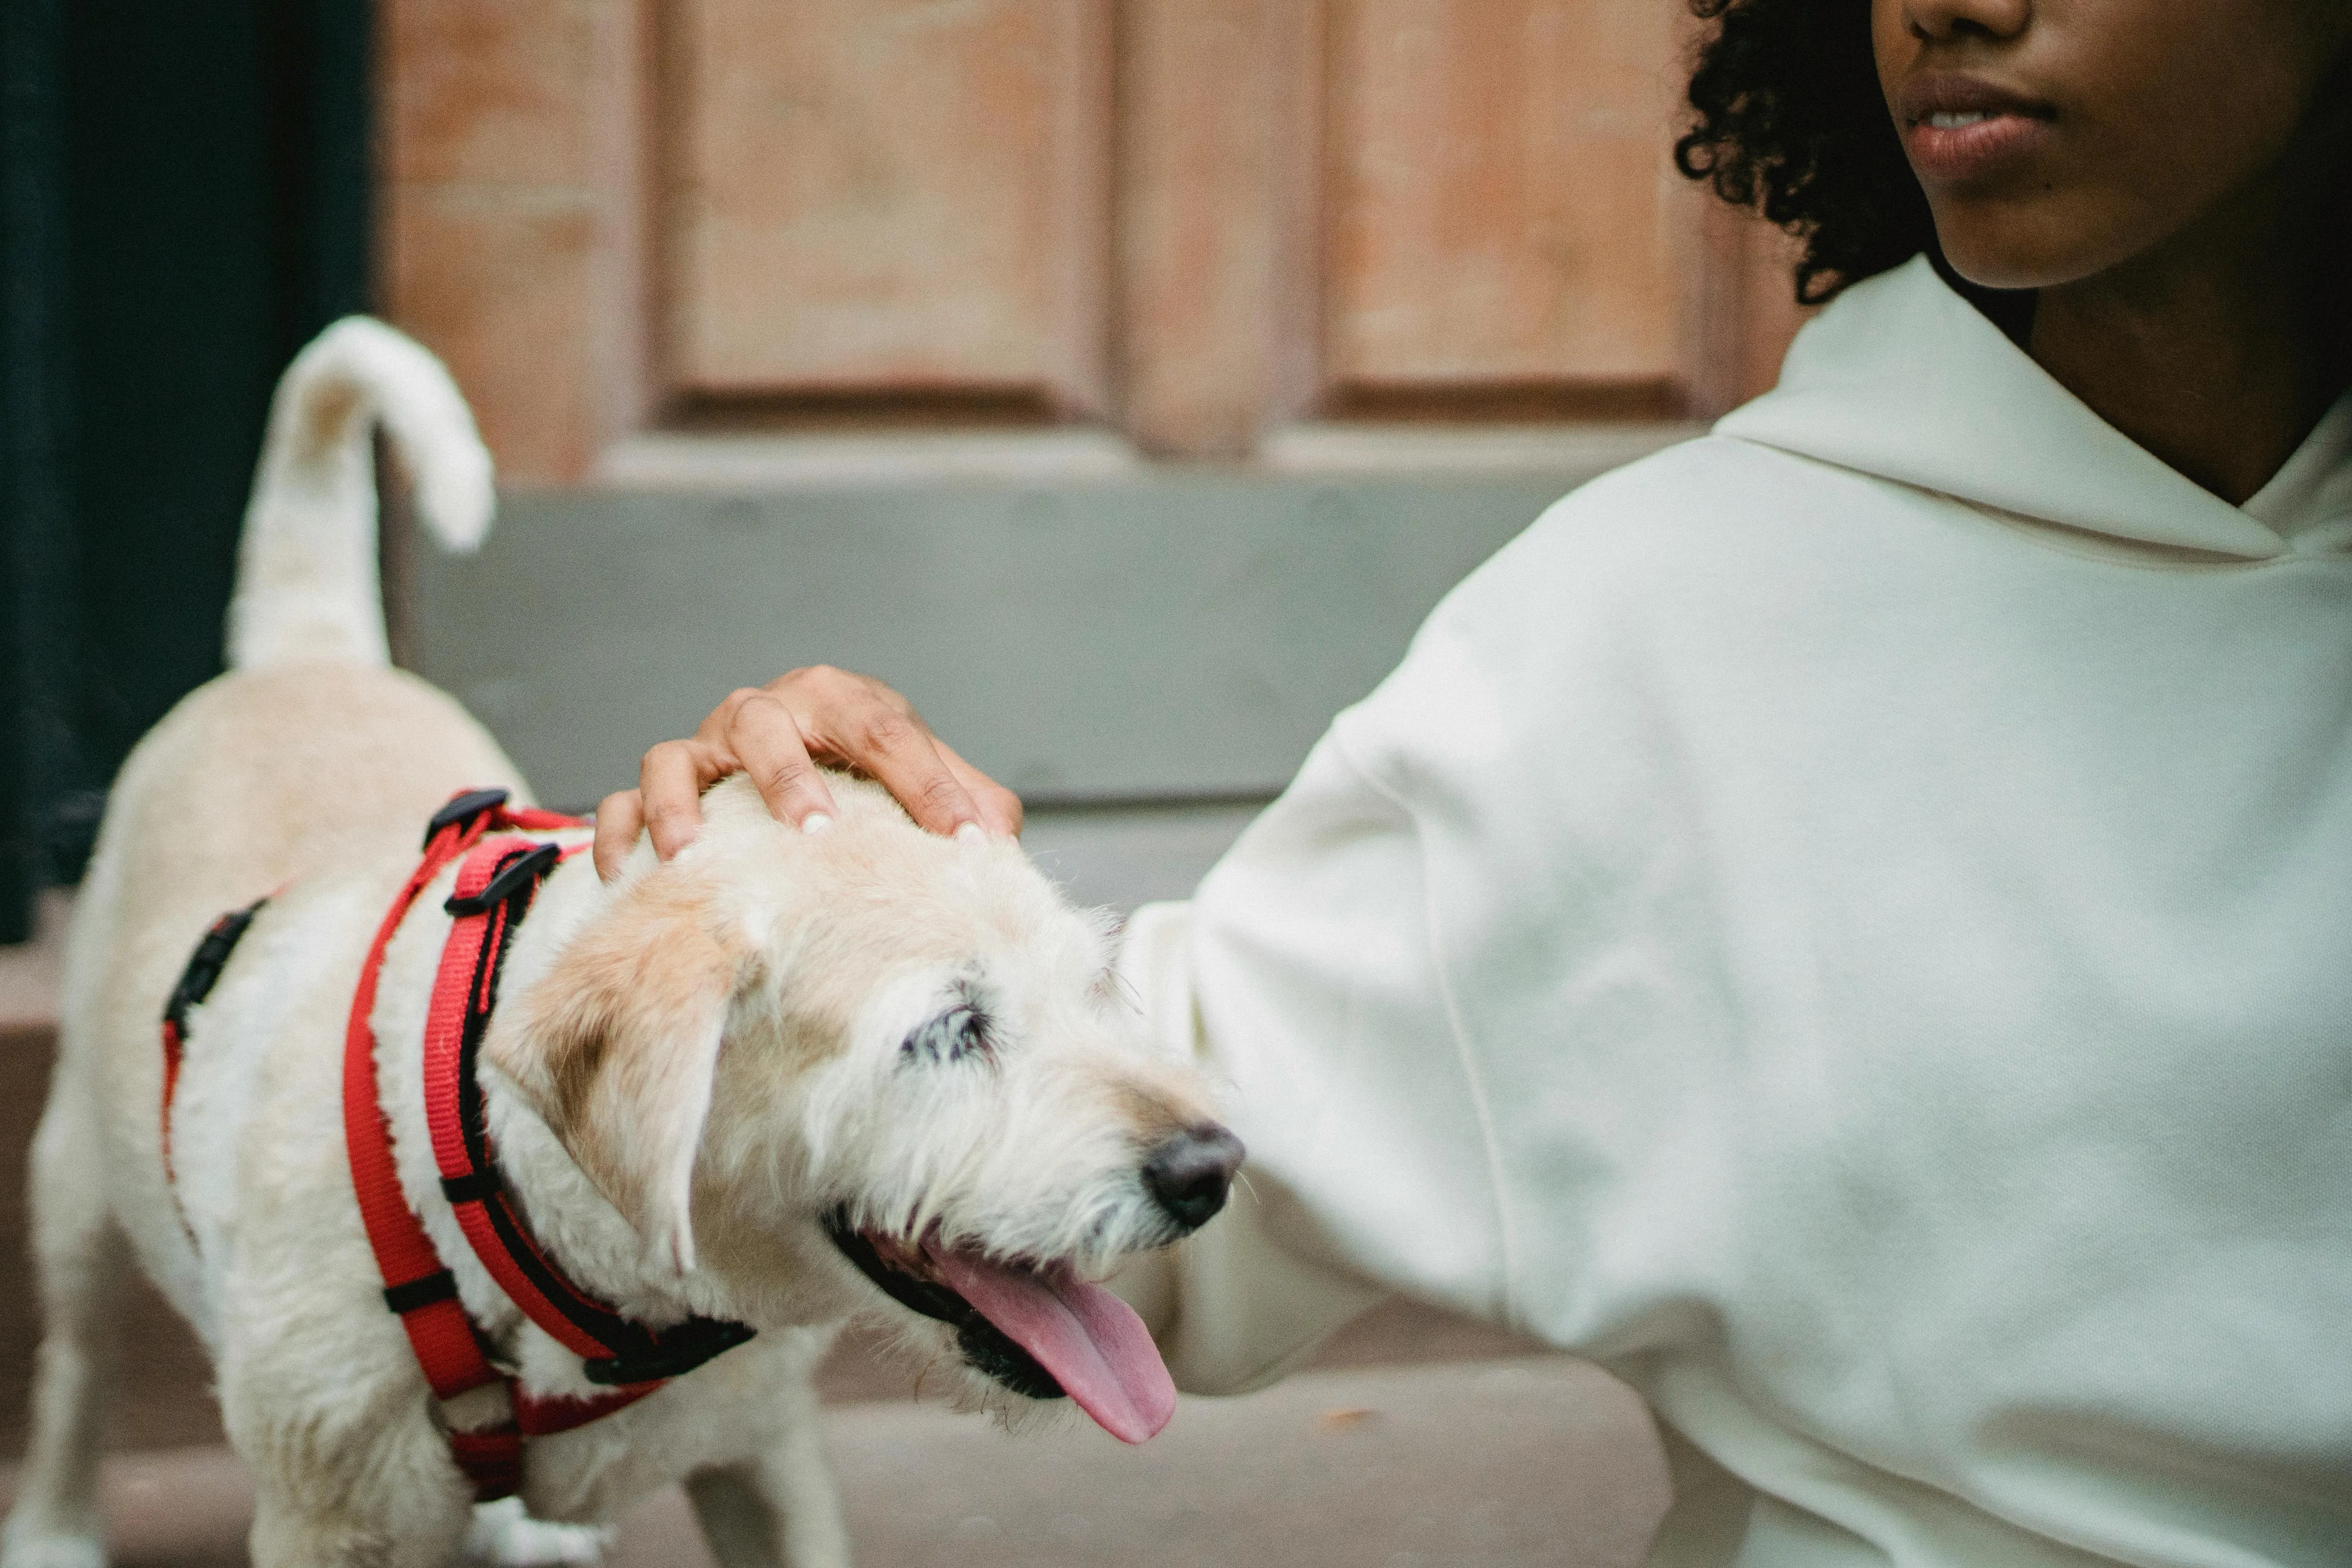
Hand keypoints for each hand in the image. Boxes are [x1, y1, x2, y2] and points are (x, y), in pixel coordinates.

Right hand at [592, 667, 1023, 879]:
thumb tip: (1004, 849)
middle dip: (789, 778)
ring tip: (690, 856)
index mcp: (843, 702)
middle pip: (768, 725)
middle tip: (814, 834)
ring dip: (680, 804)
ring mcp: (707, 749)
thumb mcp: (930, 787)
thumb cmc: (875, 782)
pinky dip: (619, 834)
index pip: (888, 734)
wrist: (805, 780)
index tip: (965, 843)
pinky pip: (620, 802)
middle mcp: (769, 714)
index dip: (931, 786)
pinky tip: (629, 876)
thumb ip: (975, 808)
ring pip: (676, 758)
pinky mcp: (662, 789)